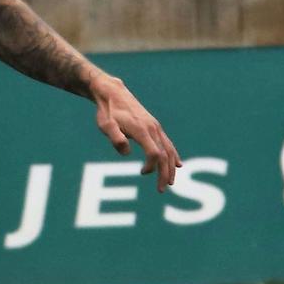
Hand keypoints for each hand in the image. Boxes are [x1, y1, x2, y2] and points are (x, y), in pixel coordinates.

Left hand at [91, 76, 180, 190]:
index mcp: (142, 130)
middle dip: (164, 173)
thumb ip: (116, 138)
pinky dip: (173, 155)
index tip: (141, 173)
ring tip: (169, 182)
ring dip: (171, 167)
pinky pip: (168, 143)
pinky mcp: (154, 126)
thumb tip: (127, 152)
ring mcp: (155, 127)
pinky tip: (178, 164)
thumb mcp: (105, 125)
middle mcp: (152, 128)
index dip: (151, 166)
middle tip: (161, 190)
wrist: (112, 93)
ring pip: (169, 149)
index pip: (154, 153)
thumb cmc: (107, 111)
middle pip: (165, 154)